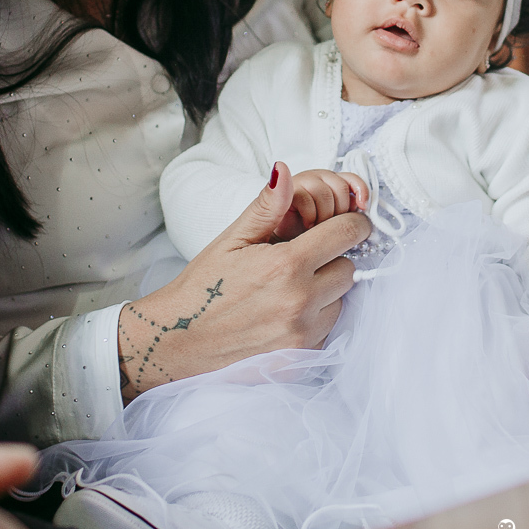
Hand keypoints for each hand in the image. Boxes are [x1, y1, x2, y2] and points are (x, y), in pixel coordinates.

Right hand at [118, 161, 370, 397]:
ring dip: (325, 292)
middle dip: (332, 259)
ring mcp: (302, 334)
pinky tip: (284, 314)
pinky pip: (327, 330)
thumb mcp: (232, 239)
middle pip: (349, 269)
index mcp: (286, 264)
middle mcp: (300, 301)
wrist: (178, 340)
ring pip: (341, 301)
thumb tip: (285, 170)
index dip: (350, 224)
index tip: (344, 225)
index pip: (348, 234)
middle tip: (302, 260)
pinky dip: (314, 319)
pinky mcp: (301, 358)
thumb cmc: (204, 286)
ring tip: (289, 289)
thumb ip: (267, 205)